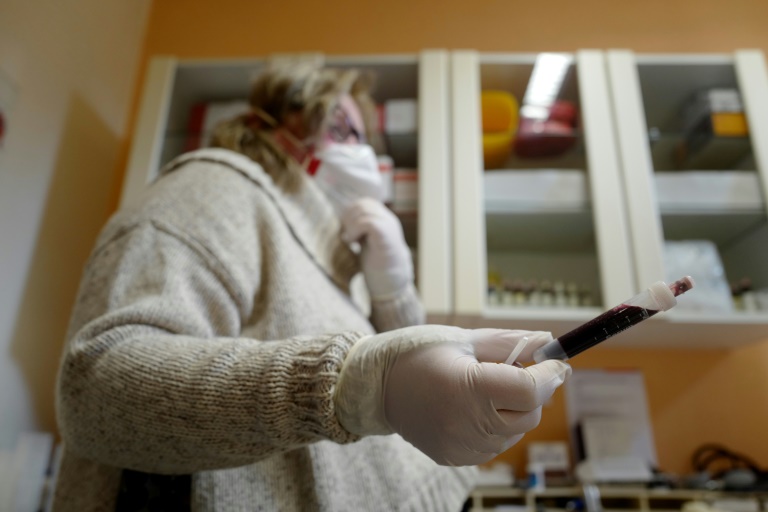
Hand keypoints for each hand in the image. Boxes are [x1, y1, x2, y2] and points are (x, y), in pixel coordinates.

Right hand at [334, 326, 570, 465]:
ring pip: (515, 431)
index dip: (550, 375)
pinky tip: (471, 407)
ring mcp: (461, 445)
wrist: (376, 386)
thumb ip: (509, 343)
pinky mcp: (456, 457)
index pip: (531, 391)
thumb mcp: (462, 339)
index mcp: (467, 387)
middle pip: (530, 414)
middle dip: (532, 392)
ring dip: (513, 410)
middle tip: (513, 370)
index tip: (555, 362)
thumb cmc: (416, 355)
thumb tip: (549, 342)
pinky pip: (494, 445)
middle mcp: (466, 423)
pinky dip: (496, 426)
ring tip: (482, 387)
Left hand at [340, 198, 412, 299]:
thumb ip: (359, 228)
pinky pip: (366, 223)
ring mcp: (388, 226)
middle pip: (363, 204)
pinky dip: (354, 231)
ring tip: (349, 240)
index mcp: (384, 219)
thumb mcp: (366, 241)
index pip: (366, 202)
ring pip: (364, 211)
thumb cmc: (376, 264)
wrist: (390, 280)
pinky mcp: (385, 235)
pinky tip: (352, 242)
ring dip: (351, 225)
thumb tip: (341, 216)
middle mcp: (388, 219)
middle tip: (346, 235)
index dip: (351, 211)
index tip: (345, 227)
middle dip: (349, 217)